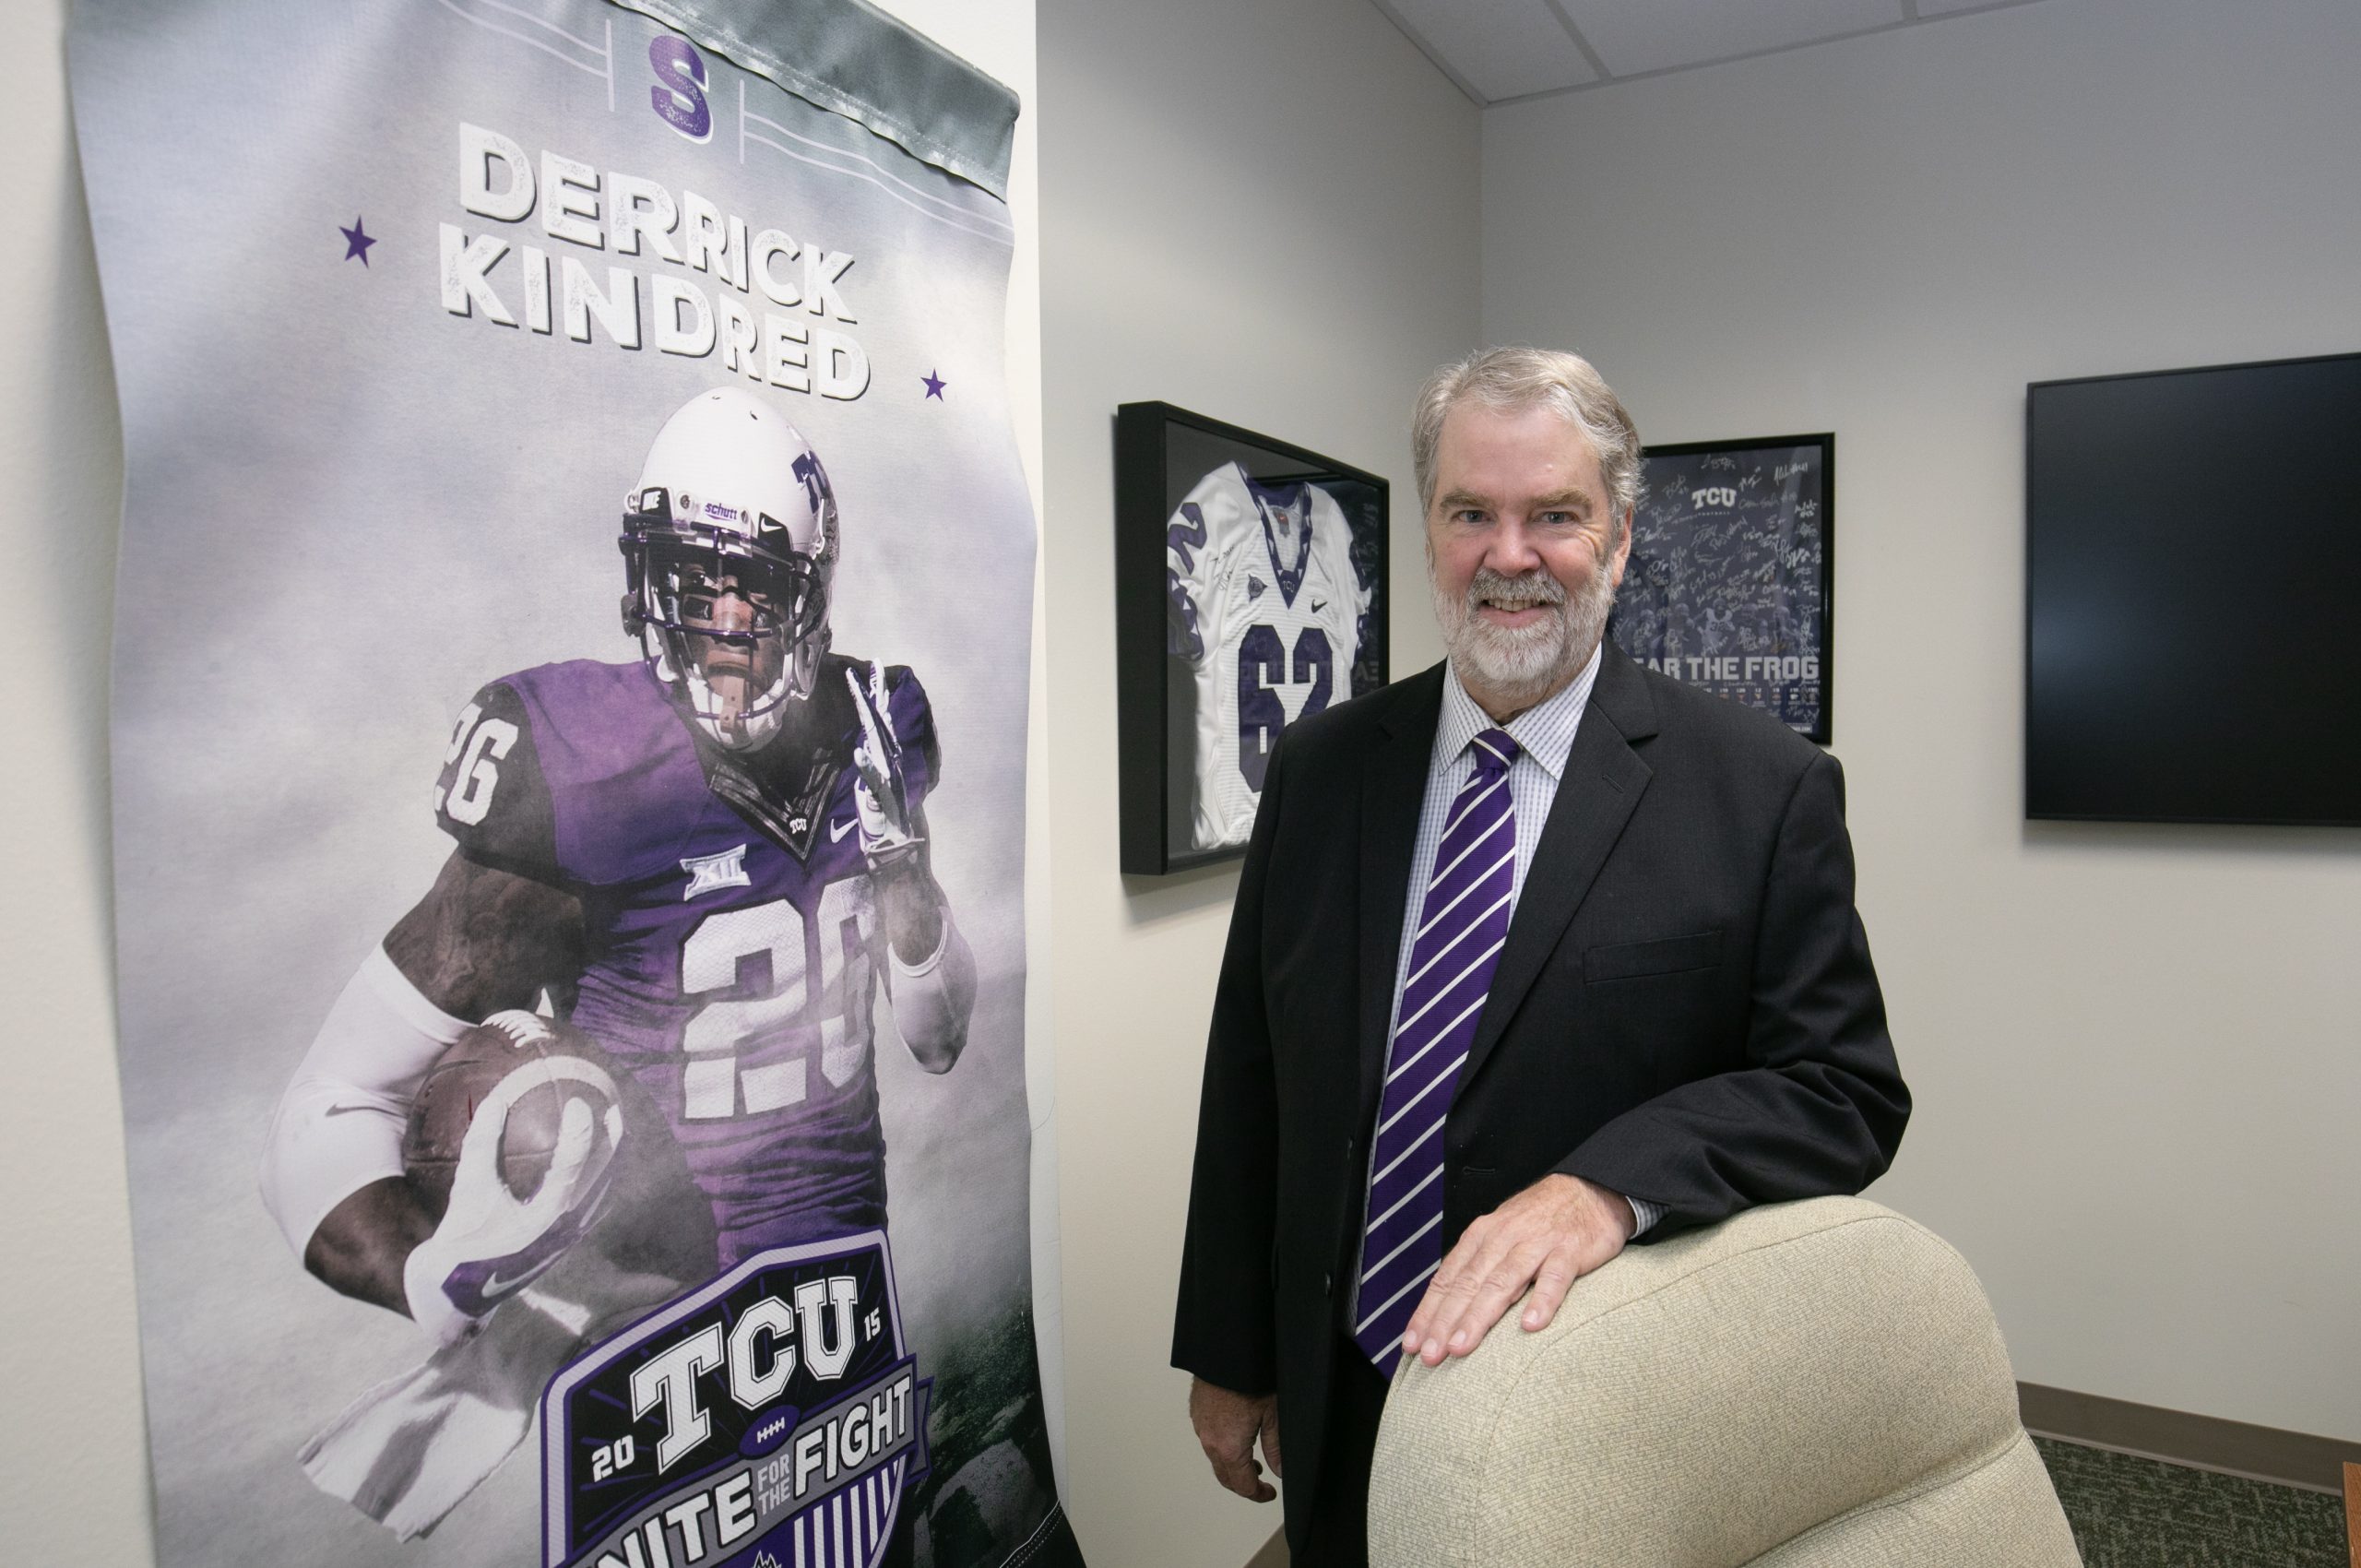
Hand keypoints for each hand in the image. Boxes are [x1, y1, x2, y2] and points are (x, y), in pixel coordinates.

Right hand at [402, 1054, 623, 1344]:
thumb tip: (497, 1100)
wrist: (458, 1290)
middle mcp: (568, 1226)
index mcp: (548, 1214)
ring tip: (611, 1132)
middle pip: (604, 1176)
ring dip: (609, 1160)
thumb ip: (482, 1143)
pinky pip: (592, 1205)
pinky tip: (593, 1166)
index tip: (579, 1104)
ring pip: (602, 1191)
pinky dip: (597, 1180)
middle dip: (613, 1142)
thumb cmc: (464, 1237)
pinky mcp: (565, 1242)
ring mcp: (570, 1236)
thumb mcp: (470, 1188)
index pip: (574, 1163)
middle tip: (614, 1110)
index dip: (580, 1130)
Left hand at [845, 665, 918, 862]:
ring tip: (866, 695)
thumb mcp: (873, 784)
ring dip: (872, 718)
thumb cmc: (882, 816)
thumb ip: (870, 763)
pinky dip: (867, 767)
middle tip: (873, 665)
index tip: (865, 669)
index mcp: (884, 755)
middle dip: (876, 693)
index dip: (871, 694)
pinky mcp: (882, 797)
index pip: (876, 719)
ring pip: (879, 742)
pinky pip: (874, 780)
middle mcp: (890, 761)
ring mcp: (887, 777)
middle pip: (881, 721)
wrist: (898, 846)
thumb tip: (861, 745)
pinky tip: (859, 753)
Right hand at [1188, 1377, 1282, 1502]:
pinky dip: (1222, 1449)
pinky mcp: (1197, 1414)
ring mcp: (1200, 1427)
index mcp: (1229, 1448)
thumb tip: (1280, 1471)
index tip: (1270, 1493)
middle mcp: (1210, 1442)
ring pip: (1215, 1459)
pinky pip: (1208, 1441)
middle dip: (1244, 1485)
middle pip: (1226, 1478)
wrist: (1225, 1350)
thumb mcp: (1273, 1415)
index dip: (1258, 1495)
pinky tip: (1236, 1437)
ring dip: (1232, 1466)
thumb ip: (1276, 1448)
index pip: (1243, 1486)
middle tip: (1261, 1484)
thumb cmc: (1250, 1379)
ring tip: (1252, 1461)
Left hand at [1399, 1173, 1634, 1368]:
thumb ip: (1477, 1268)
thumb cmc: (1537, 1222)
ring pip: (1502, 1282)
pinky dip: (1542, 1300)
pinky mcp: (1569, 1250)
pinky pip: (1555, 1278)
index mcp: (1480, 1237)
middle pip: (1467, 1284)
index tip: (1410, 1344)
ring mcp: (1536, 1244)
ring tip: (1461, 1345)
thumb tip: (1445, 1309)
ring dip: (1479, 1315)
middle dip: (1444, 1322)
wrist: (1587, 1189)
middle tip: (1428, 1355)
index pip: (1446, 1278)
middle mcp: (1502, 1239)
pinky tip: (1530, 1326)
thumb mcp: (1499, 1237)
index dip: (1427, 1313)